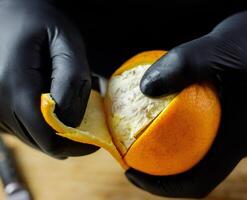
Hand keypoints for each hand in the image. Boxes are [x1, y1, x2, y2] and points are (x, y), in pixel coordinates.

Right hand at [0, 0, 97, 157]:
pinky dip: (43, 124)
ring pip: (30, 136)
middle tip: (89, 124)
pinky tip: (54, 105)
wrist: (10, 11)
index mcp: (14, 83)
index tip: (94, 143)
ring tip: (70, 106)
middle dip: (67, 139)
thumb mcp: (66, 42)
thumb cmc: (40, 21)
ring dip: (56, 131)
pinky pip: (23, 127)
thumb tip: (71, 120)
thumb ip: (70, 80)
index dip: (73, 145)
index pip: (44, 135)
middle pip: (38, 140)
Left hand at [126, 2, 246, 197]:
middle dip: (159, 171)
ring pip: (196, 152)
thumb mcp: (221, 46)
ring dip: (166, 150)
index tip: (132, 172)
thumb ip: (183, 65)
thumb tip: (145, 89)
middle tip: (128, 153)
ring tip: (138, 135)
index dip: (163, 187)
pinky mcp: (231, 114)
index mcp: (239, 138)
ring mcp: (235, 128)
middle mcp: (238, 140)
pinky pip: (200, 131)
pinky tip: (160, 110)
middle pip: (194, 172)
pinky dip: (177, 129)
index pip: (198, 183)